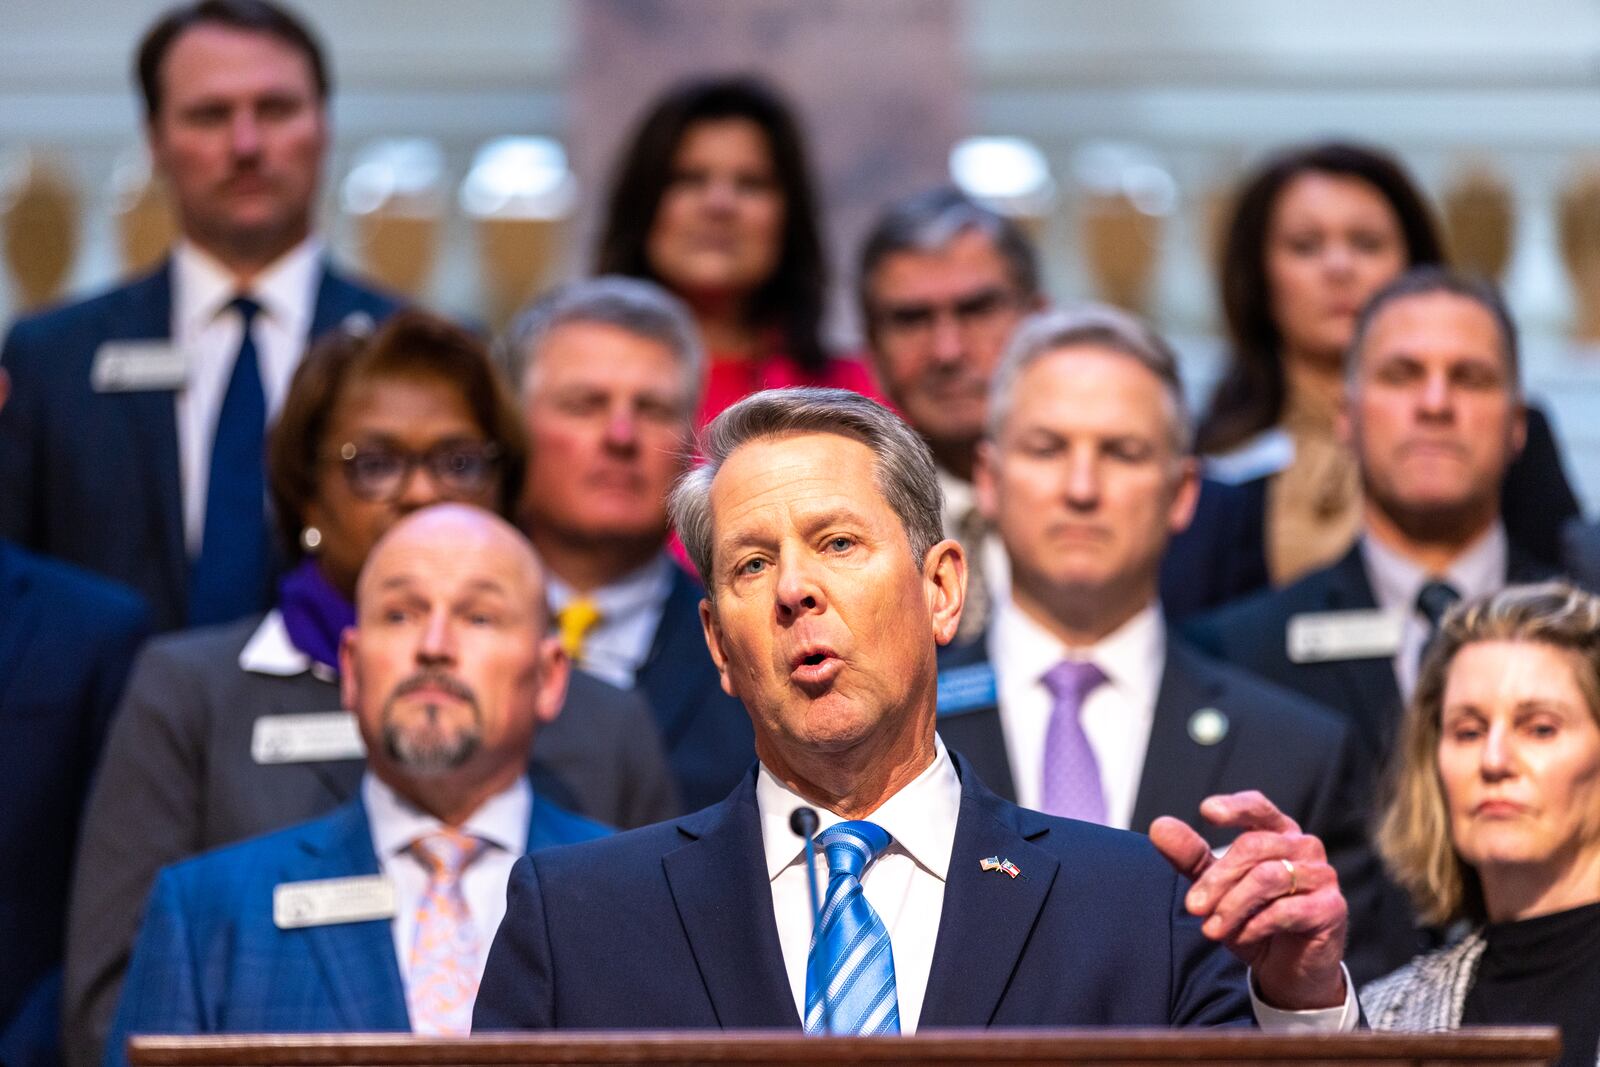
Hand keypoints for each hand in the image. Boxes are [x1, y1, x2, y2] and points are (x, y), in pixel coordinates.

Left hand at [1149, 790, 1346, 1010]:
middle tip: (1193, 907)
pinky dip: (1257, 924)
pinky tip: (1242, 936)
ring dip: (1232, 905)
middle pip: (1253, 847)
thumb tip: (1159, 827)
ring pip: (1268, 877)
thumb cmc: (1254, 918)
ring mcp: (1322, 876)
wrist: (1290, 969)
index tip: (1206, 811)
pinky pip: (1288, 909)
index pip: (1258, 808)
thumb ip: (1191, 857)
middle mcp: (1303, 847)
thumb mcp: (1218, 888)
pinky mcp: (1331, 908)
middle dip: (1217, 878)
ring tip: (1211, 929)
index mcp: (1277, 833)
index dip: (1235, 807)